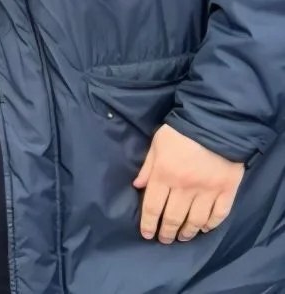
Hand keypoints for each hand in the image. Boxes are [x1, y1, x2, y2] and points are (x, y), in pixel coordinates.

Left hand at [133, 123, 244, 242]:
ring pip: (196, 220)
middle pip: (173, 217)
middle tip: (164, 239)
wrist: (215, 123)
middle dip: (166, 232)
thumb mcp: (157, 144)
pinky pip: (219, 215)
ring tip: (182, 237)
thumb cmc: (180, 131)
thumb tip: (137, 185)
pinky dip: (211, 225)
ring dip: (187, 232)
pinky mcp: (226, 191)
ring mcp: (207, 191)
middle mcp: (184, 187)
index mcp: (164, 174)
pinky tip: (204, 229)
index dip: (148, 223)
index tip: (147, 234)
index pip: (152, 206)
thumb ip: (147, 166)